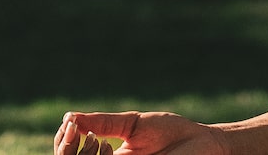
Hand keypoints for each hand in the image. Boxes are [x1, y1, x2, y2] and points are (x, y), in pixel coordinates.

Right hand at [54, 110, 228, 154]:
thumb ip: (103, 123)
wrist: (202, 141)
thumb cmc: (170, 131)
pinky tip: (105, 148)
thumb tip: (71, 117)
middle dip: (66, 150)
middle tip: (76, 130)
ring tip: (94, 139)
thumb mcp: (132, 124)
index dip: (64, 143)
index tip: (70, 123)